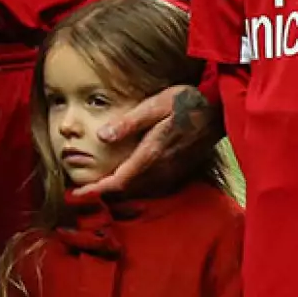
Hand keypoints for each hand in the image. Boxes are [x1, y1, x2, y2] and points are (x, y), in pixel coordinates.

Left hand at [72, 84, 221, 197]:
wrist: (219, 109)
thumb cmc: (186, 102)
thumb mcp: (154, 105)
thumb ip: (128, 123)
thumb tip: (102, 137)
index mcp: (150, 154)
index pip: (118, 181)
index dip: (96, 190)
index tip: (78, 194)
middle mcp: (161, 168)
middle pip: (127, 189)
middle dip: (104, 191)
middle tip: (83, 189)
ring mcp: (172, 171)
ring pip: (140, 188)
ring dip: (120, 189)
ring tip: (100, 184)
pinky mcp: (179, 169)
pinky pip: (152, 183)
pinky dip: (136, 183)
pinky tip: (128, 175)